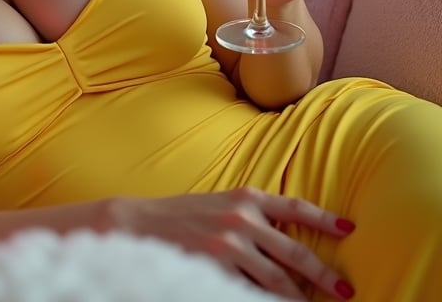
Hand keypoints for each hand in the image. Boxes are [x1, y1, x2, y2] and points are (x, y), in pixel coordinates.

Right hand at [105, 187, 354, 299]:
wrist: (139, 221)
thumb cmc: (182, 214)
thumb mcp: (219, 202)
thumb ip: (250, 215)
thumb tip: (284, 237)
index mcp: (244, 197)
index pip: (295, 207)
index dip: (325, 219)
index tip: (350, 230)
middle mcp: (241, 218)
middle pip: (295, 252)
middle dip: (323, 274)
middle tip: (345, 289)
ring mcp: (229, 245)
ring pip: (277, 280)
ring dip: (297, 298)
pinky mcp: (215, 268)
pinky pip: (250, 292)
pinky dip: (264, 301)